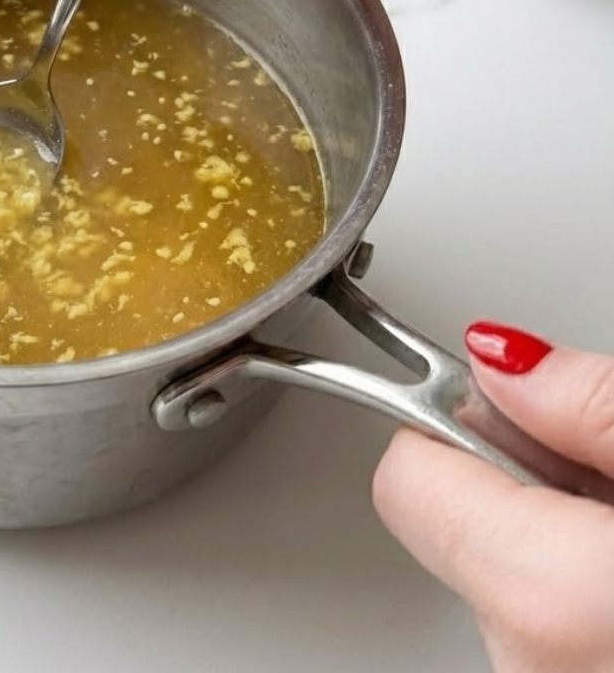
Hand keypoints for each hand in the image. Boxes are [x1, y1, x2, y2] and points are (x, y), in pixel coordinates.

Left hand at [372, 322, 613, 672]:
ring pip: (502, 573)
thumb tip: (499, 359)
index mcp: (542, 590)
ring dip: (555, 540)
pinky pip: (542, 626)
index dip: (455, 420)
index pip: (406, 469)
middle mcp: (524, 662)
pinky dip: (577, 592)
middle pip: (454, 518)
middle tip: (598, 472)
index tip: (501, 398)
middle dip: (520, 479)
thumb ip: (587, 402)